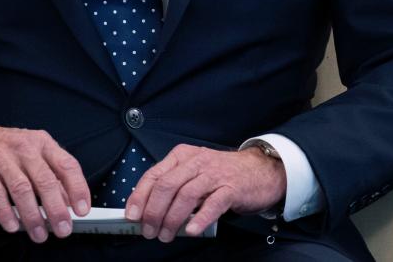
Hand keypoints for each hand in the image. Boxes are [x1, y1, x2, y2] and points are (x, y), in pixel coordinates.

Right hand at [0, 122, 89, 242]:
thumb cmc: (6, 150)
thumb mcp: (33, 155)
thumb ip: (52, 176)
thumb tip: (69, 201)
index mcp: (43, 143)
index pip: (67, 165)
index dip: (77, 188)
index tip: (83, 210)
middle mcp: (25, 148)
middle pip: (45, 180)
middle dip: (56, 209)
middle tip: (63, 228)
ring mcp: (2, 158)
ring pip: (22, 189)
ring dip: (32, 215)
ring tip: (39, 234)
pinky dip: (5, 212)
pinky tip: (13, 226)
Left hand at [124, 144, 285, 241]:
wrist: (260, 170)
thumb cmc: (223, 174)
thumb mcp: (194, 172)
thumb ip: (173, 187)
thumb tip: (147, 210)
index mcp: (182, 157)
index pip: (154, 175)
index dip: (139, 196)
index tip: (132, 215)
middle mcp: (196, 162)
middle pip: (167, 186)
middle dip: (153, 211)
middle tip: (149, 231)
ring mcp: (215, 175)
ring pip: (186, 195)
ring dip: (172, 219)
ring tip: (166, 235)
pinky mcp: (232, 189)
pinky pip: (213, 204)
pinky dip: (199, 218)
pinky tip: (191, 230)